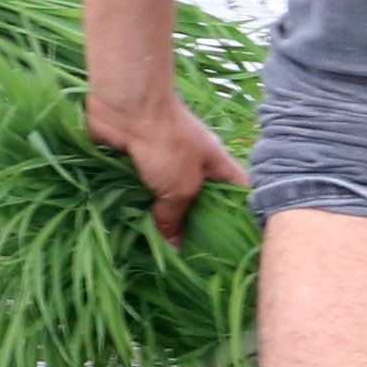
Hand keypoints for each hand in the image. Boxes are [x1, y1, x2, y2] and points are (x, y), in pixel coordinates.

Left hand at [85, 87, 247, 244]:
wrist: (125, 106)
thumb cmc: (166, 142)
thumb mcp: (180, 186)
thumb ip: (176, 217)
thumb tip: (173, 246)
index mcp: (214, 163)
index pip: (238, 191)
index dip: (240, 215)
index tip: (236, 244)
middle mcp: (191, 163)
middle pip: (198, 201)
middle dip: (191, 226)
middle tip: (190, 261)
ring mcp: (162, 162)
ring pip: (164, 199)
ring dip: (157, 220)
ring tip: (158, 256)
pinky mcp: (134, 163)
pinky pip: (136, 192)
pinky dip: (132, 208)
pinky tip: (129, 233)